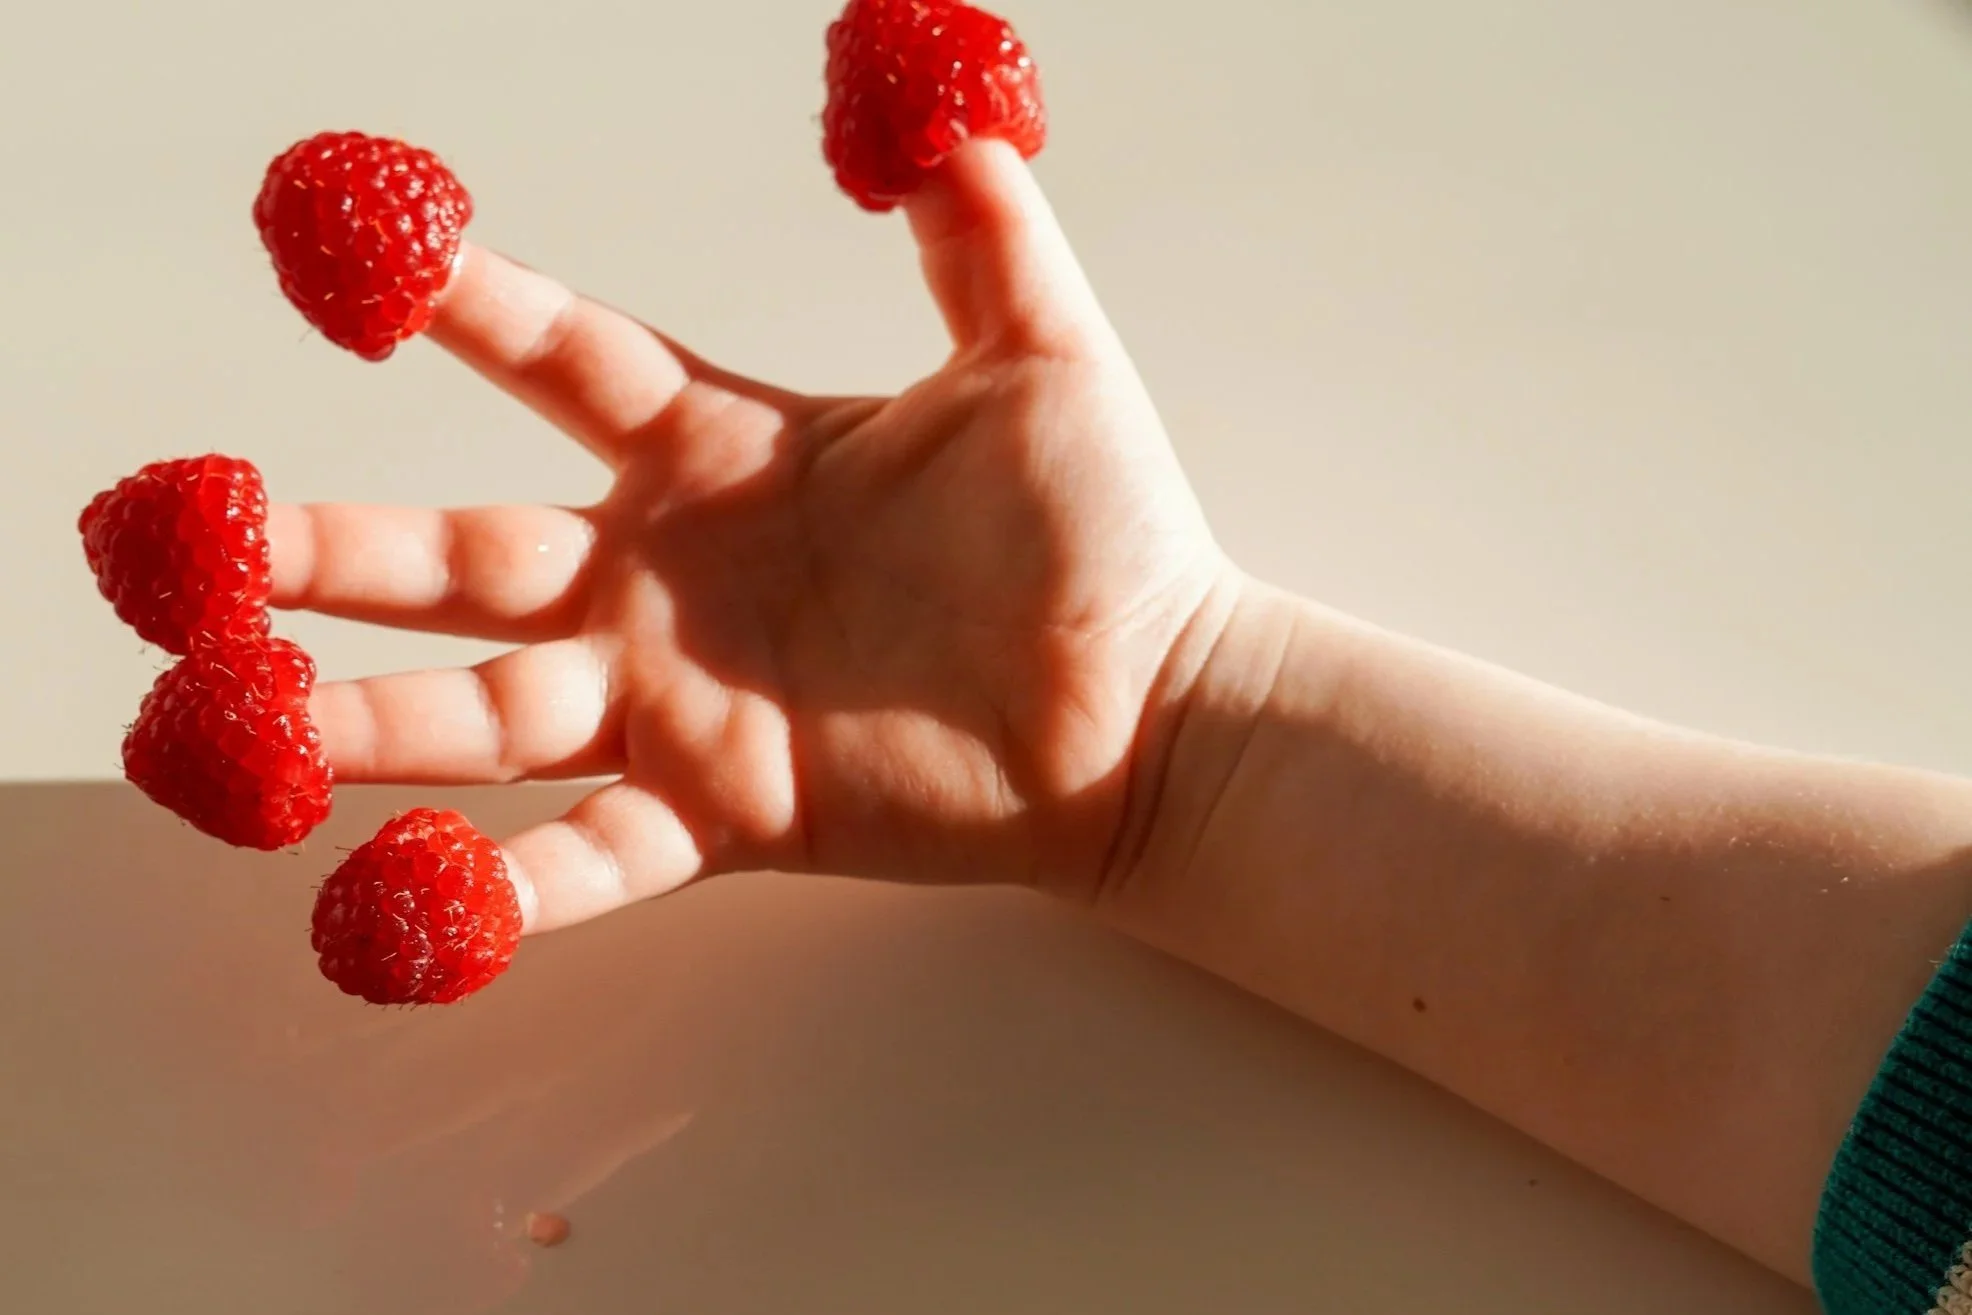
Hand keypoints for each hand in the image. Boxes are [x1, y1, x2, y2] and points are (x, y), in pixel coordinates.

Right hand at [269, 140, 1232, 933]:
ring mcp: (688, 702)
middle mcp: (672, 577)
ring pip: (489, 715)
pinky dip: (505, 892)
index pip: (562, 358)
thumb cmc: (1105, 536)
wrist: (1155, 704)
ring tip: (227, 727)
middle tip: (201, 530)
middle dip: (331, 551)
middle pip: (465, 557)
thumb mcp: (1037, 354)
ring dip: (360, 726)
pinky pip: (595, 856)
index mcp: (726, 451)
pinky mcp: (732, 814)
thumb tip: (938, 89)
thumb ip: (975, 227)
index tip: (347, 243)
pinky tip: (401, 906)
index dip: (460, 303)